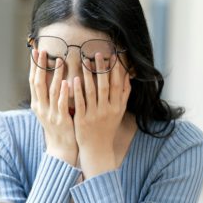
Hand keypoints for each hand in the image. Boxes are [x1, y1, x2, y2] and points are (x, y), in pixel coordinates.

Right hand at [29, 48, 77, 165]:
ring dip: (54, 75)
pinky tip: (67, 82)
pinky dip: (64, 93)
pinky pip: (61, 104)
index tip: (34, 52)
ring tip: (59, 61)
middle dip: (40, 66)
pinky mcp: (61, 119)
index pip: (33, 81)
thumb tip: (49, 76)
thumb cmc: (58, 126)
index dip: (33, 66)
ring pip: (51, 91)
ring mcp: (50, 114)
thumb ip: (48, 95)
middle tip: (42, 51)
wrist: (61, 148)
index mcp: (37, 104)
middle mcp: (41, 107)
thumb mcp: (48, 110)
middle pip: (38, 83)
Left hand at [72, 52, 131, 177]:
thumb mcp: (119, 111)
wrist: (97, 148)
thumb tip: (128, 75)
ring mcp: (95, 115)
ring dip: (88, 75)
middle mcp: (107, 110)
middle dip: (102, 69)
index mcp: (117, 106)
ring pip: (92, 92)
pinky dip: (77, 91)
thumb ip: (124, 94)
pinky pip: (80, 103)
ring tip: (84, 61)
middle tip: (98, 53)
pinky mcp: (82, 120)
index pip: (117, 84)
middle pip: (105, 86)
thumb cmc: (108, 127)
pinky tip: (74, 79)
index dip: (116, 69)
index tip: (113, 55)